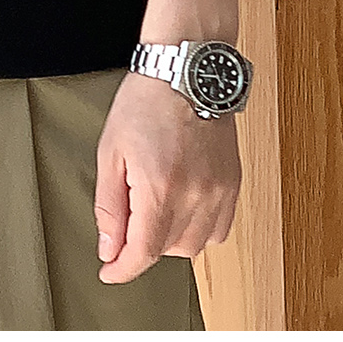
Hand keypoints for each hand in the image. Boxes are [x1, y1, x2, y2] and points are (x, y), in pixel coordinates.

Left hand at [94, 71, 239, 282]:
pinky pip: (219, 230)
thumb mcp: (111, 151)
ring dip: (171, 237)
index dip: (122, 269)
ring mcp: (218, 191)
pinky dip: (199, 228)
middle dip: (143, 243)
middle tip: (129, 212)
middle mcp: (194, 196)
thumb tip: (109, 248)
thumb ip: (109, 207)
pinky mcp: (233, 184)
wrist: (187, 69)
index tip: (110, 272)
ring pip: (195, 245)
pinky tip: (183, 204)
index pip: (143, 254)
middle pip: (167, 251)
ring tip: (156, 203)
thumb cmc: (147, 100)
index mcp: (159, 188)